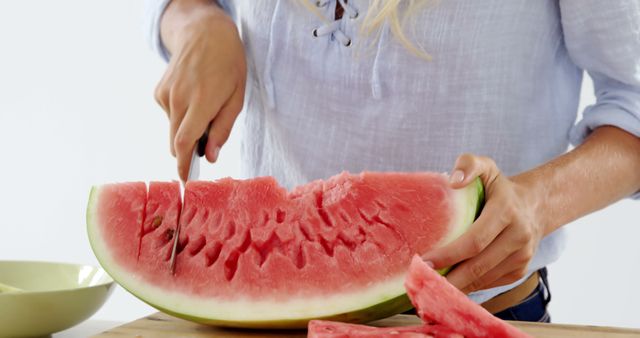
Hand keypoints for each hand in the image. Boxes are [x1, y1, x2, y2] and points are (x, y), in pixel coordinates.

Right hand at [155, 0, 245, 180]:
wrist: (204, 33)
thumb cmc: (228, 65)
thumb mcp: (237, 98)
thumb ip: (223, 129)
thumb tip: (211, 156)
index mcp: (201, 101)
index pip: (185, 142)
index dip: (183, 165)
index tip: (185, 181)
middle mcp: (179, 99)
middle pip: (176, 141)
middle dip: (188, 152)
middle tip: (204, 150)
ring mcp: (165, 95)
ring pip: (173, 129)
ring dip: (187, 130)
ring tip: (205, 109)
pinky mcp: (159, 92)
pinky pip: (170, 115)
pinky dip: (181, 116)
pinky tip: (193, 97)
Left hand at [422, 154, 544, 293]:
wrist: (535, 205)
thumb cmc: (499, 187)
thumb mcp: (486, 166)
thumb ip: (468, 164)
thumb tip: (453, 181)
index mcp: (506, 211)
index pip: (475, 240)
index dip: (449, 255)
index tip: (425, 262)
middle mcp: (518, 236)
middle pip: (478, 265)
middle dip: (449, 279)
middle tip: (422, 283)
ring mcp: (522, 256)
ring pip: (484, 278)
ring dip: (457, 286)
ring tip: (430, 288)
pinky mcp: (521, 269)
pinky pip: (491, 282)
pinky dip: (470, 285)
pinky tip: (450, 286)